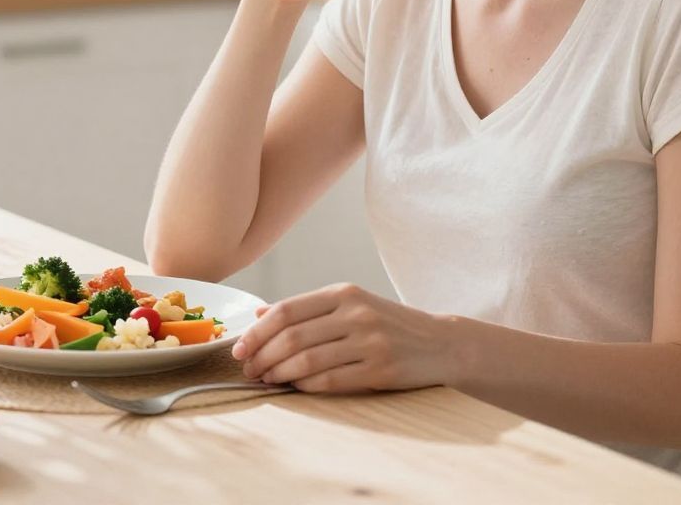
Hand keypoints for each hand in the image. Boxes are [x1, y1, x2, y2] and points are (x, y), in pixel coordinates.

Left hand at [231, 282, 449, 392]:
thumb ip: (307, 309)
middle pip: (292, 336)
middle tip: (248, 370)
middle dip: (262, 356)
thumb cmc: (388, 324)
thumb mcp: (350, 305)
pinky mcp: (381, 370)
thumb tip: (259, 313)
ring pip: (308, 360)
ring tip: (267, 380)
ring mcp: (370, 341)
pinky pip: (331, 381)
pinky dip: (306, 386)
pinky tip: (296, 388)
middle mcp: (356, 313)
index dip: (257, 332)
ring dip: (279, 374)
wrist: (441, 343)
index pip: (287, 310)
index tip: (239, 348)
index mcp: (344, 293)